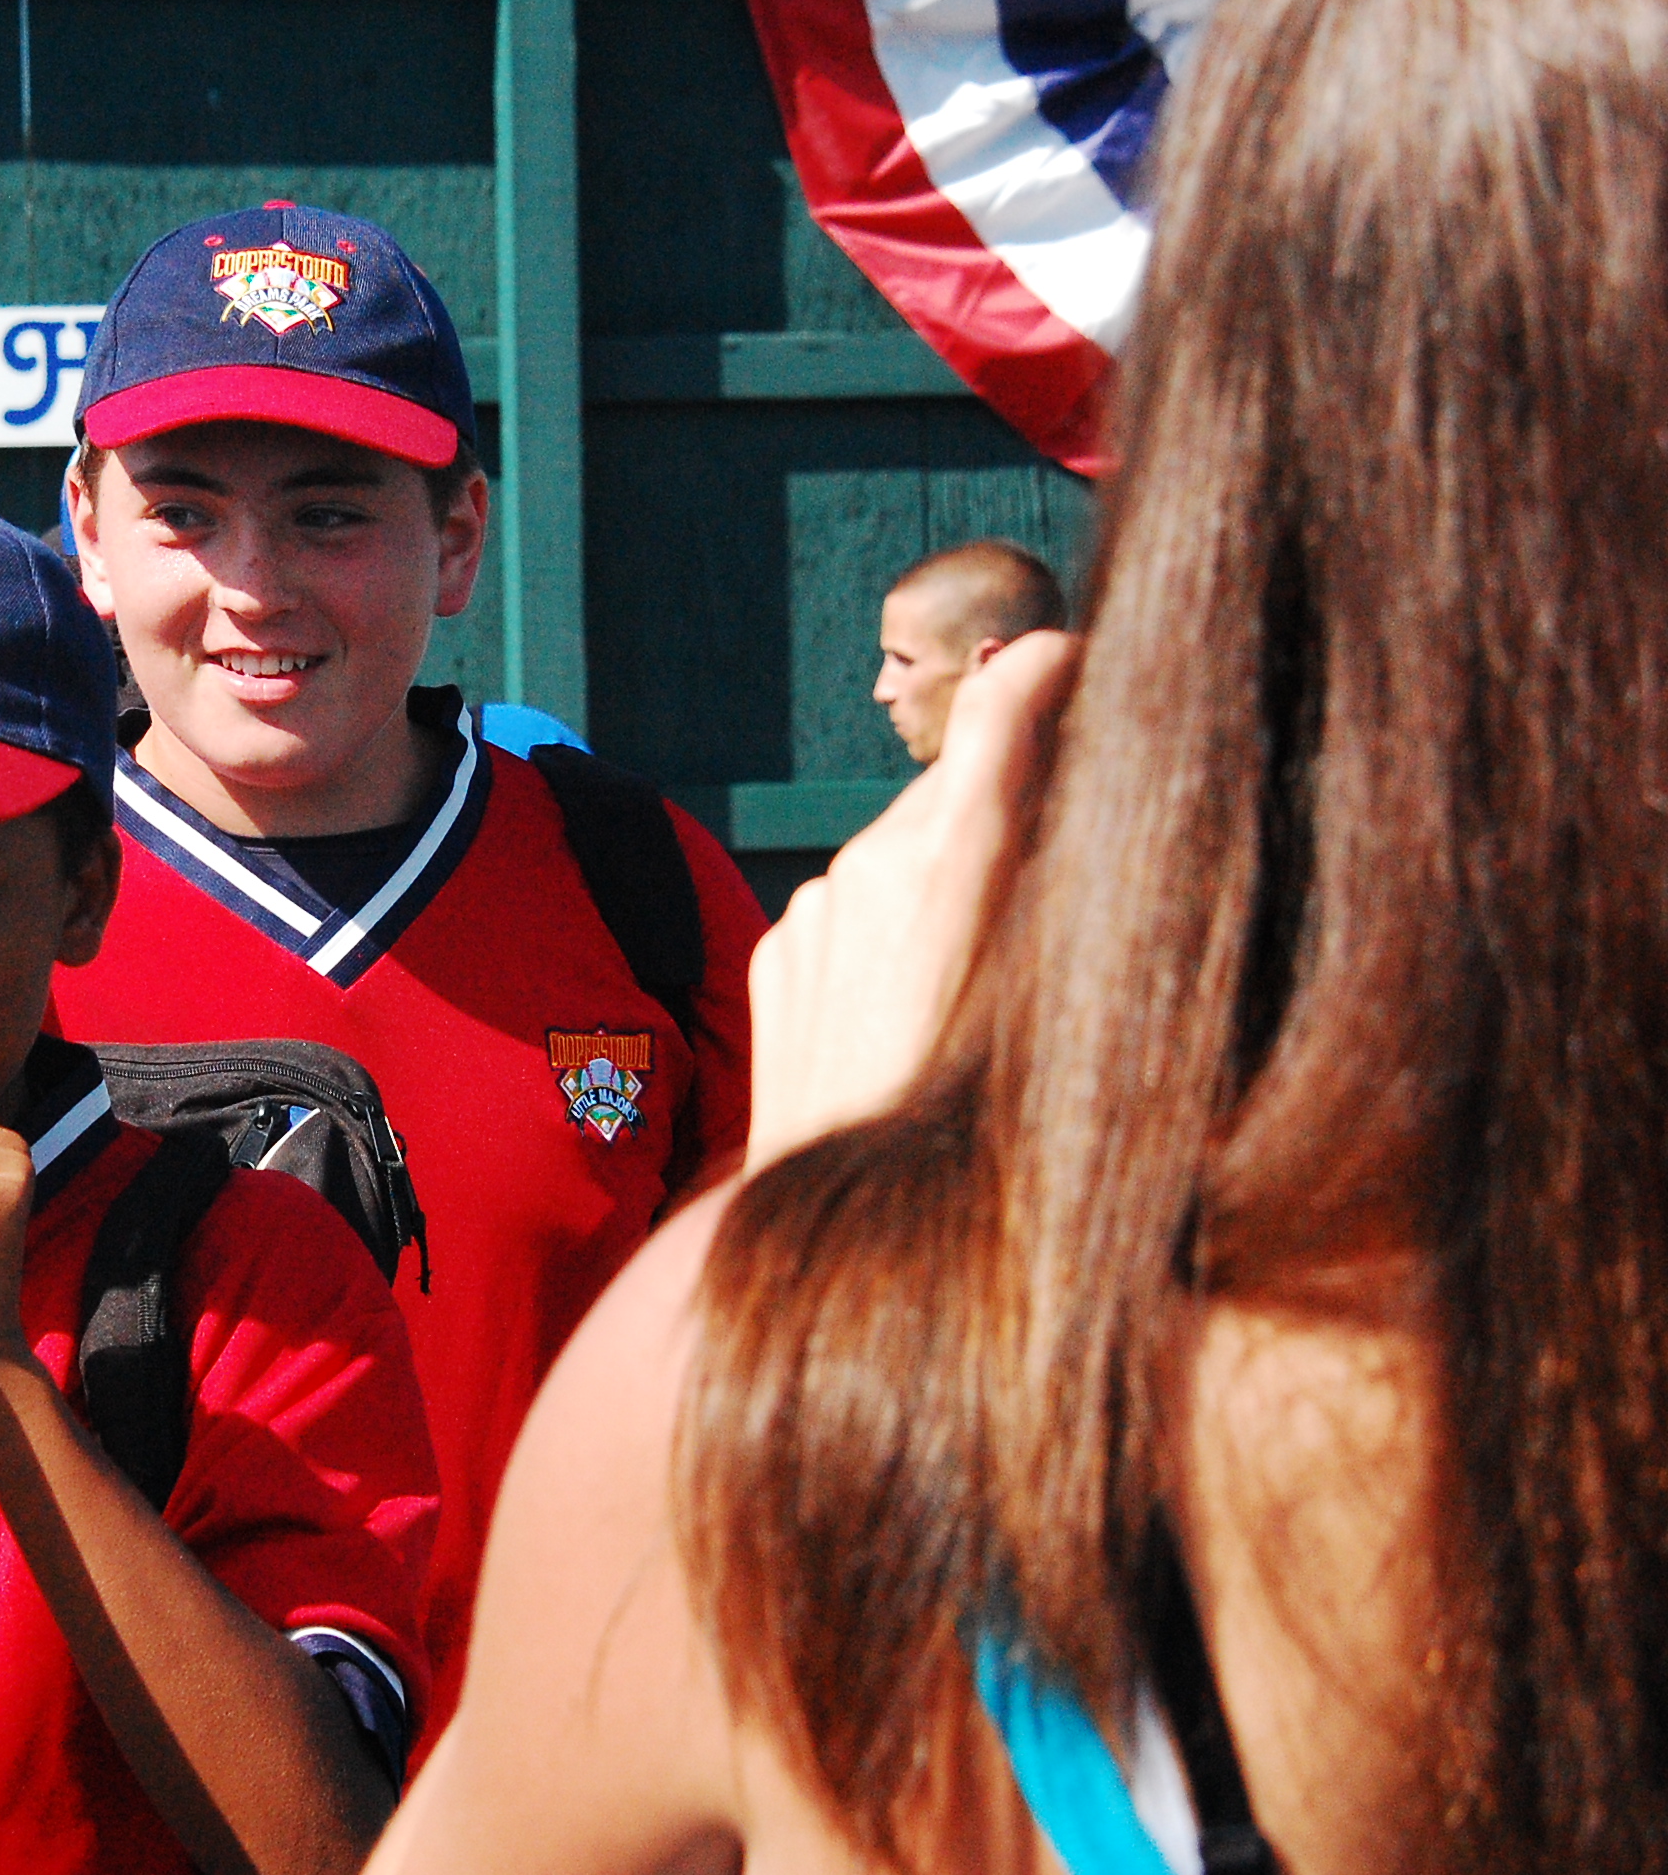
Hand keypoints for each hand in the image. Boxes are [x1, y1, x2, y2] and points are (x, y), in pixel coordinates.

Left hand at [744, 631, 1081, 1172]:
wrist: (839, 1216)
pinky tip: (913, 1010)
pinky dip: (891, 931)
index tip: (1083, 657)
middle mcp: (871, 863)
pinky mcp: (777, 948)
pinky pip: (850, 911)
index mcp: (952, 860)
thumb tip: (1098, 793)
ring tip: (983, 977)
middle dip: (1008, 807)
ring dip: (947, 883)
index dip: (1053, 668)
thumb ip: (1065, 875)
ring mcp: (813, 906)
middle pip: (960, 792)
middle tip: (1067, 857)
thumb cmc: (975, 1121)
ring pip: (903, 855)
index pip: (1007, 707)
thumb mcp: (1055, 991)